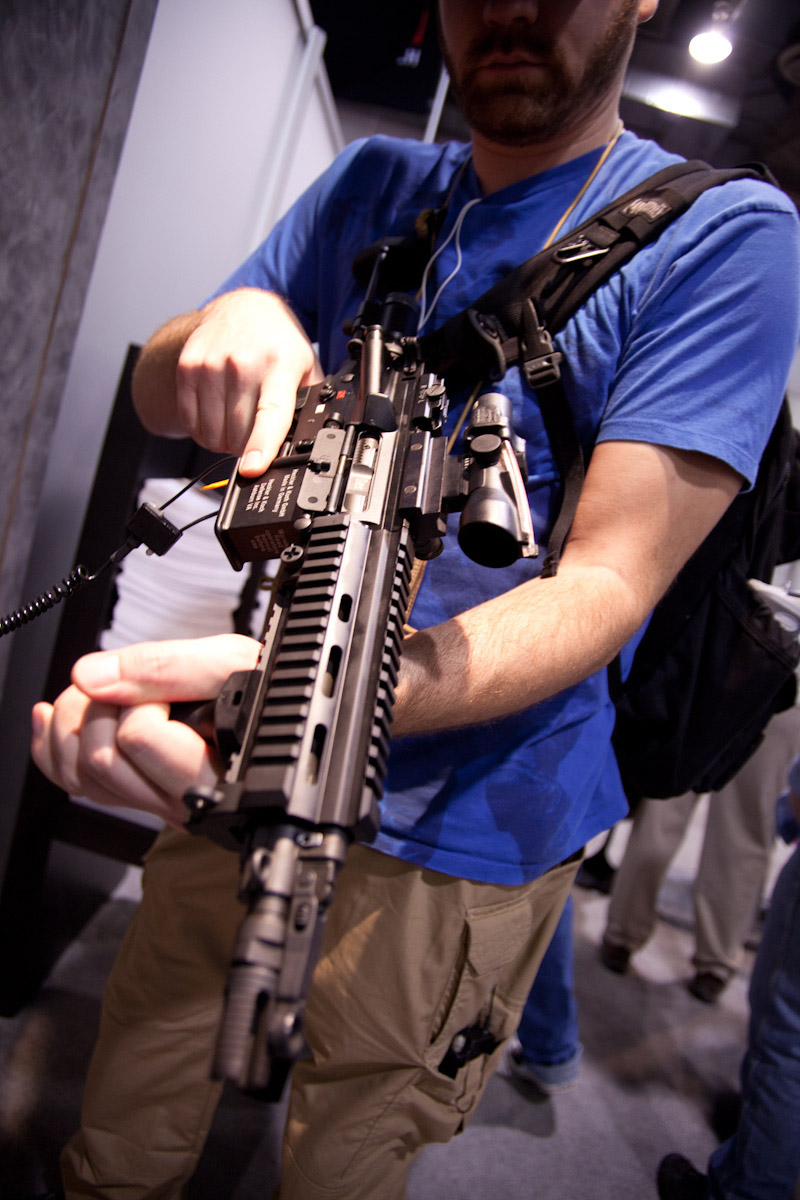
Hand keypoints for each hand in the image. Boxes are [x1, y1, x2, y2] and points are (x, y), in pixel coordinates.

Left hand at [31, 635, 260, 828]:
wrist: (282, 707)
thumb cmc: (267, 686)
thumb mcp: (233, 661)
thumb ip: (165, 666)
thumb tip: (91, 676)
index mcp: (214, 772)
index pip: (139, 737)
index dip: (146, 698)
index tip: (171, 690)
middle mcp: (183, 800)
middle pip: (100, 760)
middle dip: (102, 707)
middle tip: (135, 687)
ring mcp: (155, 802)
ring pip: (79, 774)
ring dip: (76, 721)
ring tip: (107, 694)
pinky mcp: (135, 796)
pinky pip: (71, 782)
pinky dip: (54, 740)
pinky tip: (61, 713)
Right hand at [175, 288, 322, 475]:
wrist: (241, 308)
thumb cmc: (276, 343)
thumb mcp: (304, 365)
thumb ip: (310, 403)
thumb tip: (314, 442)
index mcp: (278, 364)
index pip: (269, 412)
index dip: (260, 445)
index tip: (252, 468)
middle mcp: (242, 363)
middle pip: (238, 432)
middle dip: (247, 446)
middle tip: (255, 434)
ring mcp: (211, 365)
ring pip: (213, 432)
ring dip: (224, 442)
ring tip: (237, 425)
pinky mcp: (188, 368)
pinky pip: (190, 421)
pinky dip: (204, 432)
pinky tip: (216, 420)